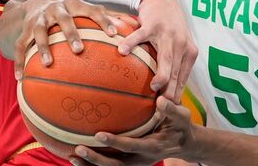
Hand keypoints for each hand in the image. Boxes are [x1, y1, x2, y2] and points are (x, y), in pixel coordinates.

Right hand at [14, 0, 138, 79]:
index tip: (114, 34)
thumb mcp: (87, 10)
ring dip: (43, 47)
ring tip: (48, 64)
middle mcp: (56, 9)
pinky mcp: (24, 30)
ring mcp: (39, 19)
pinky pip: (19, 46)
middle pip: (64, 20)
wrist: (37, 4)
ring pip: (39, 32)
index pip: (93, 10)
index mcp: (75, 4)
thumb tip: (134, 26)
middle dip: (71, 34)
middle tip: (79, 50)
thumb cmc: (71, 12)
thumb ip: (109, 17)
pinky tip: (20, 79)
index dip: (104, 20)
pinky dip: (19, 62)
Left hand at [71, 97, 196, 165]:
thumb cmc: (181, 126)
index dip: (115, 142)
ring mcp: (136, 164)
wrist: (185, 144)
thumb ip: (171, 109)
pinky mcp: (131, 164)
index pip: (132, 146)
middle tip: (79, 149)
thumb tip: (160, 99)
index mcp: (154, 147)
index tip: (98, 134)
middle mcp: (143, 160)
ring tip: (73, 156)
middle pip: (117, 165)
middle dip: (97, 159)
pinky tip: (78, 159)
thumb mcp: (182, 116)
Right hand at [117, 0, 197, 102]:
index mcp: (189, 52)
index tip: (170, 109)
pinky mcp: (152, 24)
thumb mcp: (179, 47)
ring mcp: (167, 33)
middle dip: (171, 90)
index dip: (177, 94)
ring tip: (152, 87)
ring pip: (166, 57)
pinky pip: (140, 36)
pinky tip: (122, 52)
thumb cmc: (169, 29)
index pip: (183, 77)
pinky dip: (131, 44)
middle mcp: (181, 44)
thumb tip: (169, 95)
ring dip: (161, 73)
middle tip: (163, 106)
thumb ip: (176, 66)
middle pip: (176, 71)